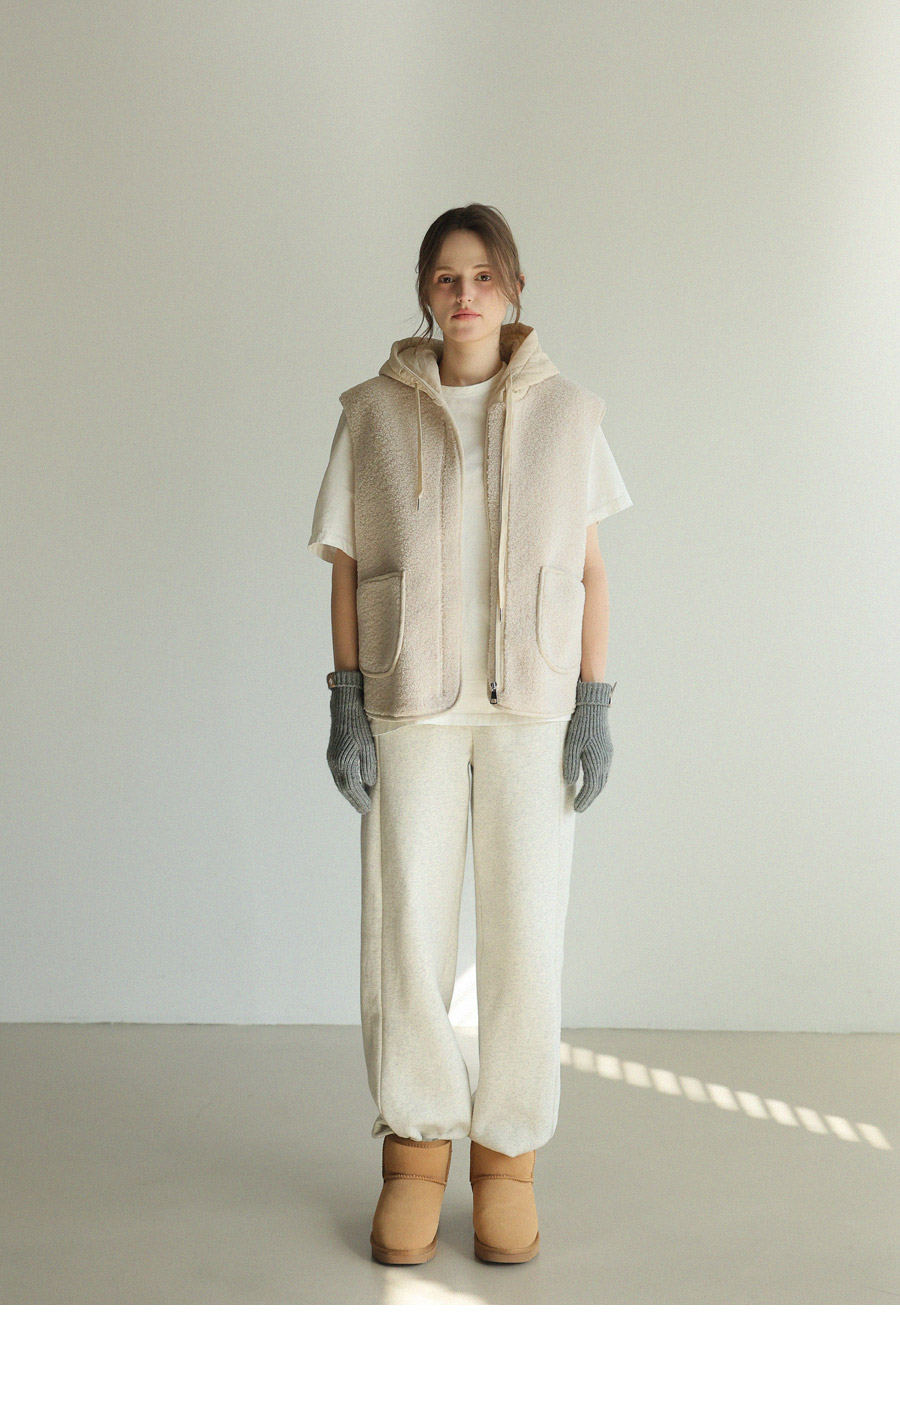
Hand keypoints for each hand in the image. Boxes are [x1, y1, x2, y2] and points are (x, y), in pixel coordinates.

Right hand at [326, 669, 376, 812]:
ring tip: (359, 801)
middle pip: (344, 787)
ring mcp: (332, 757)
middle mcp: (335, 761)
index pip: (351, 787)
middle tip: (363, 810)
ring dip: (349, 792)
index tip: (367, 809)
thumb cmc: (360, 723)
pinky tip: (353, 785)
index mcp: (344, 761)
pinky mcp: (333, 752)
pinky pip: (339, 773)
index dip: (359, 800)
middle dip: (354, 799)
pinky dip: (346, 783)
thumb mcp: (368, 744)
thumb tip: (369, 783)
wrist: (345, 705)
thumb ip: (368, 765)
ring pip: (340, 781)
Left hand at [563, 679, 615, 811]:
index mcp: (596, 760)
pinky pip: (604, 771)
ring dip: (594, 791)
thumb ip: (571, 764)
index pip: (591, 787)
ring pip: (602, 779)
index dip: (584, 799)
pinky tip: (591, 782)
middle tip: (579, 808)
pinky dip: (598, 781)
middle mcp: (605, 760)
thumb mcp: (571, 744)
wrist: (594, 708)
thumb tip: (570, 783)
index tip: (575, 808)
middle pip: (598, 786)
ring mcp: (607, 755)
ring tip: (584, 799)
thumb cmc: (580, 725)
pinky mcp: (607, 750)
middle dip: (589, 798)